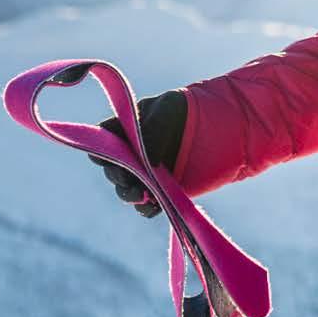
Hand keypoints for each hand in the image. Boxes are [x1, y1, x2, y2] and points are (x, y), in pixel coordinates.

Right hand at [87, 89, 187, 216]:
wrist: (216, 126)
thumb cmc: (186, 109)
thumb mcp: (169, 107)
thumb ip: (155, 127)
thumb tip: (149, 160)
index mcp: (124, 131)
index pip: (103, 141)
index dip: (101, 149)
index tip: (108, 156)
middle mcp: (130, 155)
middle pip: (112, 170)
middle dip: (116, 175)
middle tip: (126, 177)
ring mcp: (144, 175)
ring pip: (127, 191)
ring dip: (130, 194)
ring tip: (142, 194)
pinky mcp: (160, 191)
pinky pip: (148, 206)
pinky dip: (148, 208)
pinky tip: (154, 205)